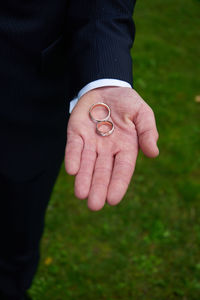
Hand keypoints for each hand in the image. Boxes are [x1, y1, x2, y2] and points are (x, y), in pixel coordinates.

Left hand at [65, 87, 158, 210]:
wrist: (106, 88)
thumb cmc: (127, 103)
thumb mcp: (142, 113)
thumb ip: (148, 131)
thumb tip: (153, 153)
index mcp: (126, 147)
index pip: (122, 169)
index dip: (118, 184)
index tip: (113, 200)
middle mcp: (107, 149)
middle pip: (103, 171)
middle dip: (98, 187)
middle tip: (94, 205)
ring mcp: (90, 142)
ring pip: (86, 163)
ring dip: (83, 178)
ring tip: (81, 194)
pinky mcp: (76, 133)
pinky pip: (74, 147)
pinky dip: (73, 158)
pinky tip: (72, 170)